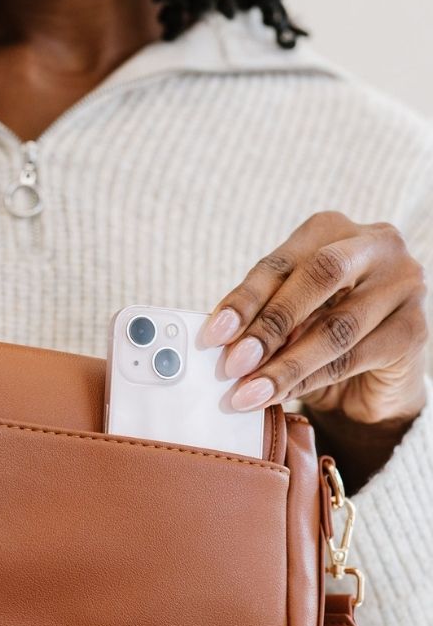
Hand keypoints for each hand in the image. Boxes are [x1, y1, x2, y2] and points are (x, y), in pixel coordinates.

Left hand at [197, 210, 427, 426]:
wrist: (373, 377)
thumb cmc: (320, 333)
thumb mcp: (287, 319)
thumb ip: (262, 318)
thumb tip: (221, 341)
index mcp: (332, 230)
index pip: (281, 262)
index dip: (244, 299)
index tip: (212, 335)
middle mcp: (375, 246)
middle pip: (319, 277)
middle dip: (270, 324)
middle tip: (233, 364)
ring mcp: (403, 284)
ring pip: (337, 326)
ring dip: (286, 364)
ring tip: (250, 392)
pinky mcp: (414, 329)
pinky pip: (355, 356)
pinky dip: (313, 379)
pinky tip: (283, 395)